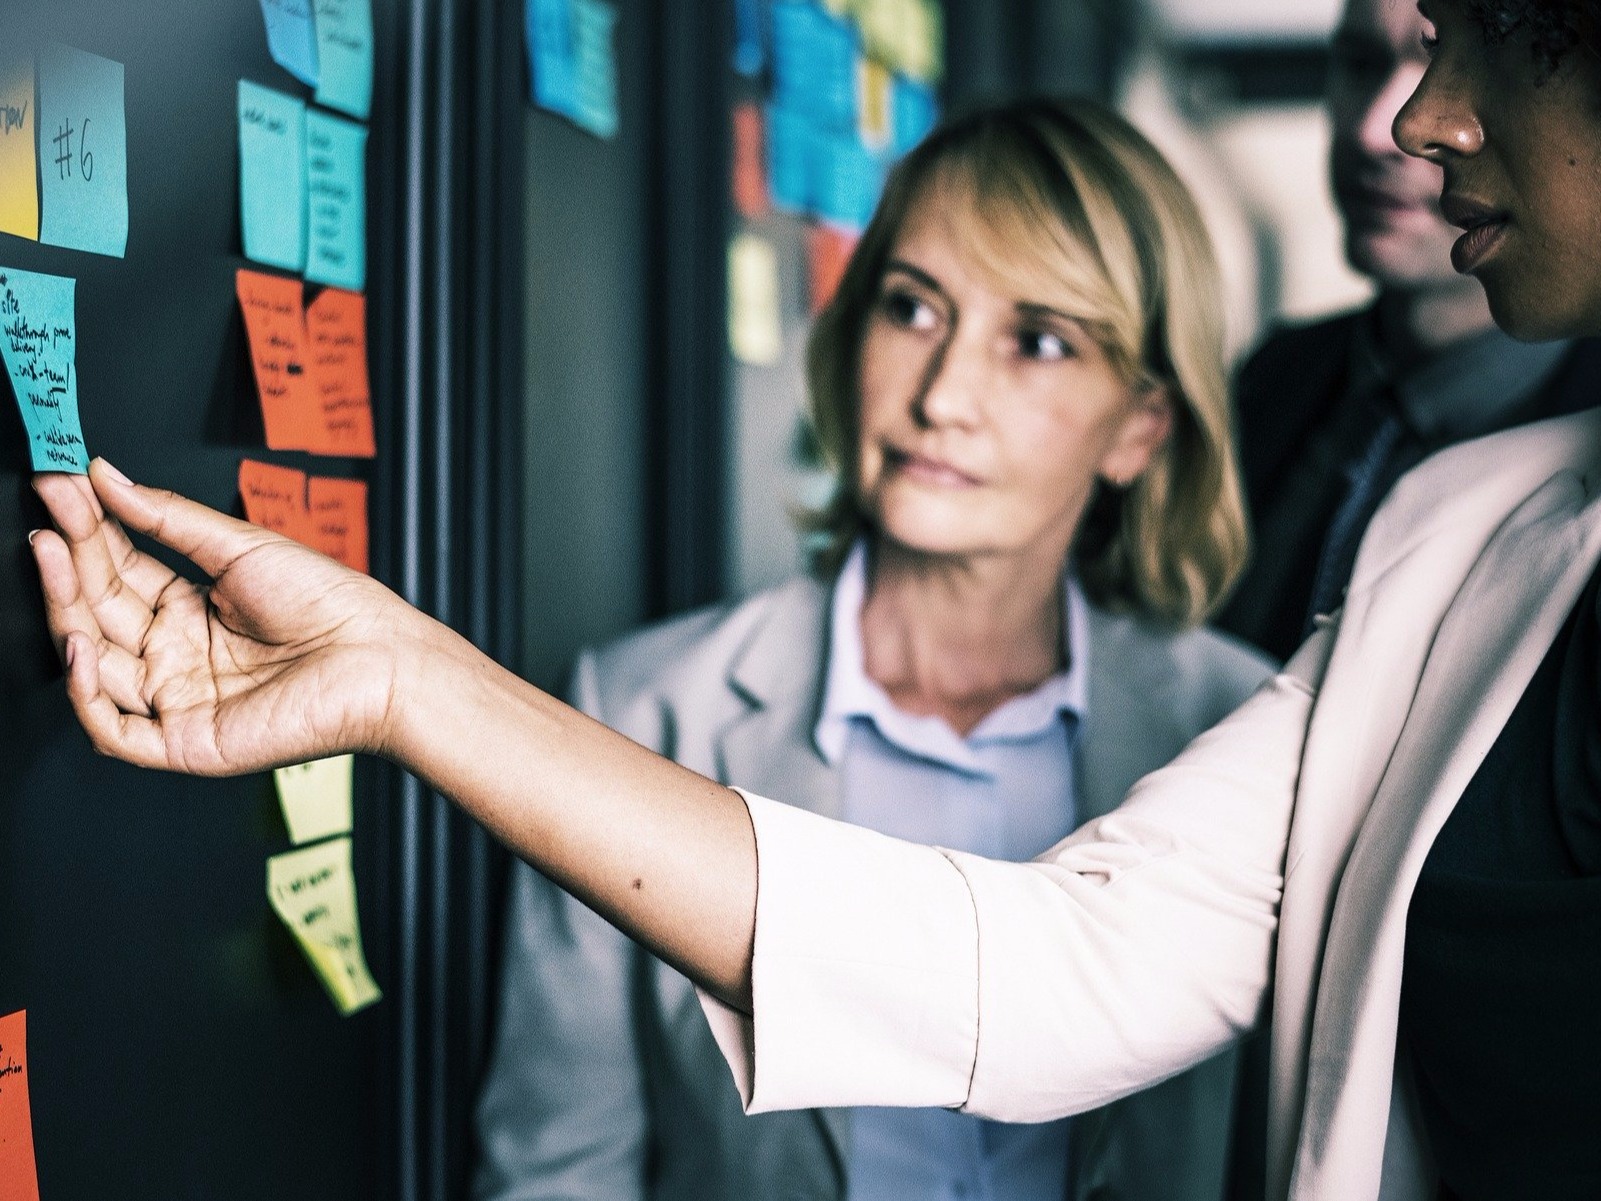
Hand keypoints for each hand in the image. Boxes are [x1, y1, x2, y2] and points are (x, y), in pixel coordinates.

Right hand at [31, 460, 422, 775]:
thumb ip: (168, 518)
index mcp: (192, 612)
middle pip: (99, 613)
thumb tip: (107, 477)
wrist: (382, 658)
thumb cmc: (334, 606)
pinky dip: (86, 694)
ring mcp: (178, 701)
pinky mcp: (187, 743)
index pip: (118, 571)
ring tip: (53, 556)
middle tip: (48, 516)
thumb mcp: (242, 547)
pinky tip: (78, 643)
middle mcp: (177, 657)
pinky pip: (115, 731)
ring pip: (94, 666)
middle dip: (67, 563)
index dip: (85, 532)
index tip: (59, 485)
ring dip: (64, 612)